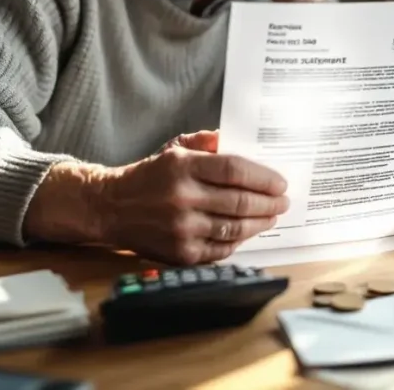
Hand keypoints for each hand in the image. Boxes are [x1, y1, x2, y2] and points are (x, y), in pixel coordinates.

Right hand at [99, 130, 289, 264]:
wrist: (110, 208)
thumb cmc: (148, 176)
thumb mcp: (173, 148)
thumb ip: (207, 141)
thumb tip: (238, 141)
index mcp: (182, 167)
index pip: (235, 170)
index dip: (263, 177)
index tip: (280, 182)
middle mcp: (183, 198)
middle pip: (240, 201)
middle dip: (269, 203)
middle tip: (283, 202)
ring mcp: (182, 228)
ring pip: (235, 228)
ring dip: (260, 223)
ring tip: (271, 217)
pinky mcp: (180, 253)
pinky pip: (220, 249)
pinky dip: (238, 241)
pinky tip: (246, 232)